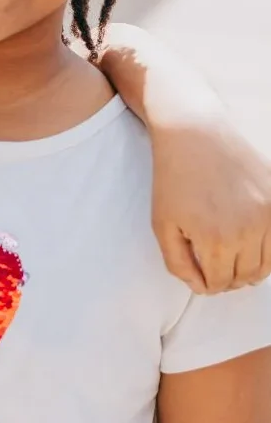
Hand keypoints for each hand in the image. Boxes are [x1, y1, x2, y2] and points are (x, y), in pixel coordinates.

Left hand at [151, 118, 270, 292]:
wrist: (194, 134)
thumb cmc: (173, 179)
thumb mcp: (162, 224)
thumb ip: (178, 263)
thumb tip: (202, 288)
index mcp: (215, 239)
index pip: (219, 283)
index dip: (208, 284)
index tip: (201, 276)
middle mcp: (248, 230)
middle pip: (245, 277)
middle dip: (228, 278)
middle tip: (214, 267)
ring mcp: (269, 215)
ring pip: (266, 264)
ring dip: (249, 267)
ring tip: (230, 256)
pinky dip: (266, 249)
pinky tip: (247, 242)